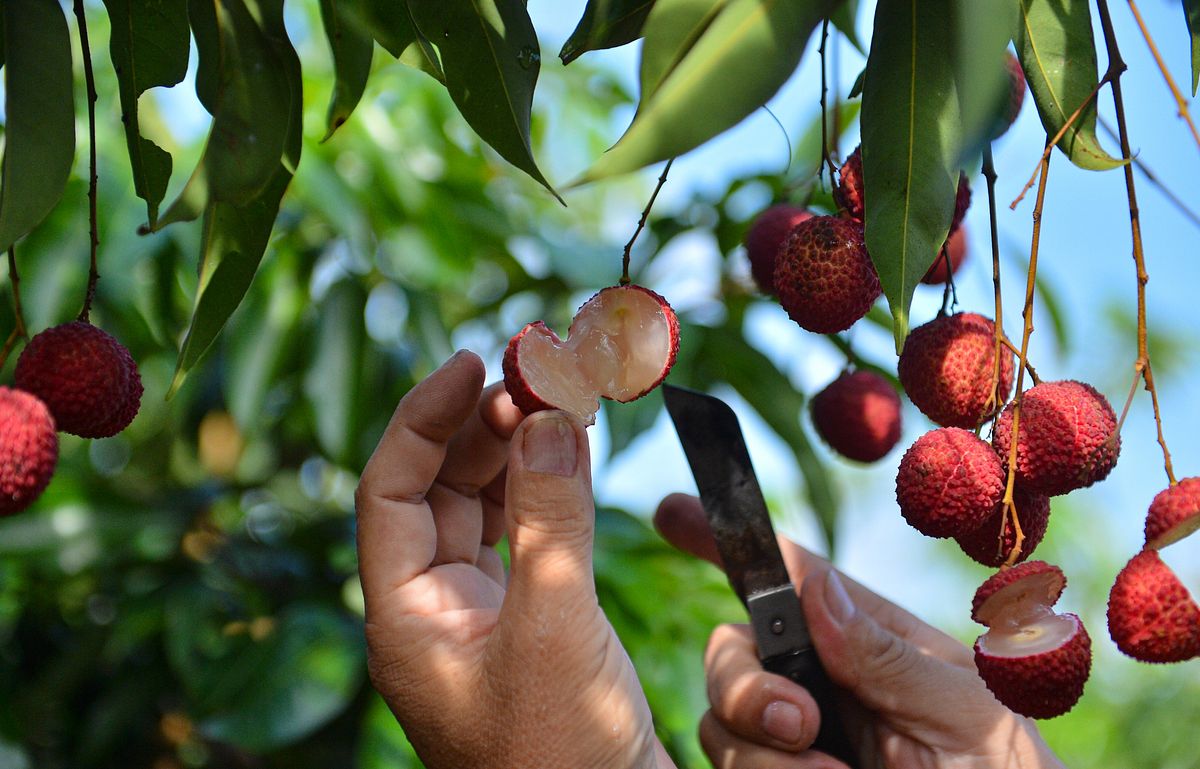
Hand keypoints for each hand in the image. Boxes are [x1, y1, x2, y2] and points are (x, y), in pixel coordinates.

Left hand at [355, 351, 673, 768]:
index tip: (471, 363)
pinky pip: (523, 540)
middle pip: (436, 491)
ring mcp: (479, 619)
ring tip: (554, 404)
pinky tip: (568, 462)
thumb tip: (550, 418)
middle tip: (530, 374)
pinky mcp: (528, 627)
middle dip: (478, 427)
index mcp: (406, 619)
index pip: (390, 490)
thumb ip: (552, 521)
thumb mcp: (555, 629)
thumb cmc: (560, 755)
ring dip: (513, 454)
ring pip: (481, 512)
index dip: (424, 418)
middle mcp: (432, 612)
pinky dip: (545, 495)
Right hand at [654, 493, 1066, 768]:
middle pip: (733, 650)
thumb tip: (814, 585)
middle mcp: (822, 683)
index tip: (673, 512)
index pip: (791, 577)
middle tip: (798, 723)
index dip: (728, 540)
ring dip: (763, 754)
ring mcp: (797, 741)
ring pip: (721, 723)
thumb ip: (887, 656)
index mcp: (870, 641)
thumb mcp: (966, 713)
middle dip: (744, 683)